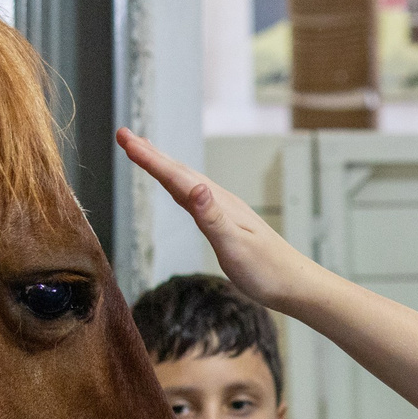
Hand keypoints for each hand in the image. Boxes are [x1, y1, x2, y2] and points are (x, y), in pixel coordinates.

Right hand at [119, 129, 326, 312]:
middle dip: (149, 152)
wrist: (295, 284)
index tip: (125, 139)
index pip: (176, 177)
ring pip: (186, 179)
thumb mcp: (235, 247)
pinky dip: (178, 182)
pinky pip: (194, 194)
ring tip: (142, 149)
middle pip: (178, 171)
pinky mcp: (226, 220)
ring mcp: (223, 209)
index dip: (148, 158)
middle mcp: (219, 200)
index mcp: (218, 204)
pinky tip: (176, 184)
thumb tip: (195, 187)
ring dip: (162, 163)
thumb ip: (213, 218)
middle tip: (123, 134)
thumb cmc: (266, 271)